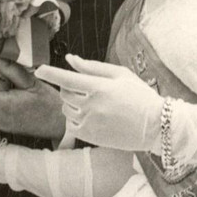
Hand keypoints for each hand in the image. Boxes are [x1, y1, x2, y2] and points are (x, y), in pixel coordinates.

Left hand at [35, 54, 162, 151]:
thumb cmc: (139, 96)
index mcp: (99, 87)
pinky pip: (71, 125)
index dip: (49, 73)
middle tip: (85, 89)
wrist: (157, 126)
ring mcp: (90, 122)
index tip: (38, 69)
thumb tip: (70, 59)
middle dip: (69, 88)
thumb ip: (92, 67)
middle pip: (64, 93)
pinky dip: (75, 119)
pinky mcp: (90, 137)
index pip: (66, 78)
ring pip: (65, 109)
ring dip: (71, 104)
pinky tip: (90, 116)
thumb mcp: (120, 75)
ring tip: (91, 103)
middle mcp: (92, 106)